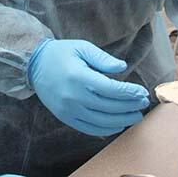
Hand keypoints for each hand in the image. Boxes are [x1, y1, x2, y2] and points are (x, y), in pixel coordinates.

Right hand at [27, 39, 150, 136]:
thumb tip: (123, 68)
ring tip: (136, 116)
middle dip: (130, 106)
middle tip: (143, 103)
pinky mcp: (65, 117)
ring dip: (122, 120)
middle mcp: (74, 96)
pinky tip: (118, 124)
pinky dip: (106, 129)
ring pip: (102, 121)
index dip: (129, 92)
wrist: (34, 65)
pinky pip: (89, 128)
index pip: (111, 89)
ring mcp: (69, 109)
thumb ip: (103, 59)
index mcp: (79, 77)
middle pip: (109, 107)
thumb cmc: (61, 53)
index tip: (142, 92)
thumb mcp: (82, 48)